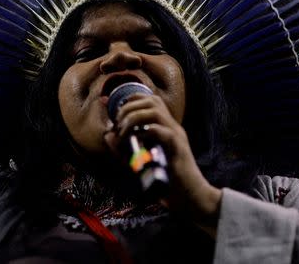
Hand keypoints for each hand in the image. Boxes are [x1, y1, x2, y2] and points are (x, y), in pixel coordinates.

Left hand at [104, 93, 221, 233]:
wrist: (190, 198)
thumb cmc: (167, 182)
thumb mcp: (140, 162)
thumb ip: (124, 149)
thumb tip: (107, 135)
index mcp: (166, 127)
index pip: (150, 100)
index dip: (130, 99)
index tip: (115, 113)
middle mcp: (172, 128)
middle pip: (152, 101)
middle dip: (129, 107)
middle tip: (118, 124)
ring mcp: (176, 136)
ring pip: (155, 111)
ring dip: (134, 117)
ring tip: (123, 132)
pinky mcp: (178, 149)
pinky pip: (162, 131)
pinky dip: (145, 132)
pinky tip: (135, 142)